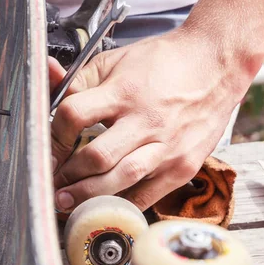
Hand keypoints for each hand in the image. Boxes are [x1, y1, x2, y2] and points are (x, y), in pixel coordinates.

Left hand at [49, 28, 247, 211]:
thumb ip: (80, 78)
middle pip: (95, 157)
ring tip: (68, 200)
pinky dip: (121, 203)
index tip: (48, 145)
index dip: (53, 134)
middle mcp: (146, 121)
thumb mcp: (117, 60)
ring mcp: (166, 147)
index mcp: (124, 91)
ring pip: (120, 180)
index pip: (74, 116)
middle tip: (53, 179)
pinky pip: (147, 194)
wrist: (215, 65)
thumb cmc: (165, 62)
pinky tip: (104, 204)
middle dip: (66, 173)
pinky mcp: (182, 165)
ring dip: (87, 194)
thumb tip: (48, 78)